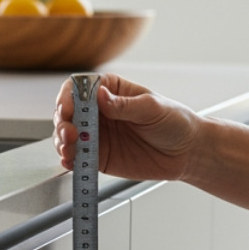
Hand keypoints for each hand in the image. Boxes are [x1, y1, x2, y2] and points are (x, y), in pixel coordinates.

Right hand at [52, 73, 205, 182]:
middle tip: (70, 134)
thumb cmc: (174, 122)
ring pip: (67, 136)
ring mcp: (97, 135)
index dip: (69, 96)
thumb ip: (124, 105)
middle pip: (68, 112)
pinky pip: (78, 158)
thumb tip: (101, 96)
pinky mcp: (99, 156)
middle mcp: (100, 112)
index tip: (69, 108)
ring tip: (69, 150)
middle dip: (63, 122)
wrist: (187, 152)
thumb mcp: (152, 108)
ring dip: (62, 142)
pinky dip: (70, 160)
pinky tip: (70, 162)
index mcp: (111, 91)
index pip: (80, 87)